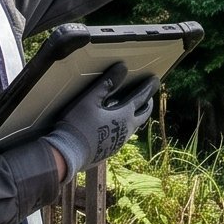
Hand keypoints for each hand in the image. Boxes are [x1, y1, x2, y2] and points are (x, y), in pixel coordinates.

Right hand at [41, 63, 156, 179]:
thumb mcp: (90, 100)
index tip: (155, 80)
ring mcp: (118, 143)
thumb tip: (123, 68)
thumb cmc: (78, 124)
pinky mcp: (109, 151)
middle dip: (147, 105)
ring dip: (136, 117)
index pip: (141, 98)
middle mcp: (126, 131)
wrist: (68, 155)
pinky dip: (124, 128)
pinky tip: (115, 128)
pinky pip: (122, 137)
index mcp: (124, 116)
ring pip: (133, 128)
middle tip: (148, 97)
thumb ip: (107, 83)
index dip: (148, 88)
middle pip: (143, 116)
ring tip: (134, 111)